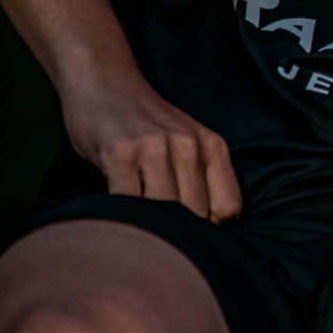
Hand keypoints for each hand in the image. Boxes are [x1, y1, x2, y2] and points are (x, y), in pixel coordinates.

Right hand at [63, 72, 242, 221]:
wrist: (105, 82)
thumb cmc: (145, 124)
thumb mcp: (187, 143)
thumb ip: (200, 179)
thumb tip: (207, 236)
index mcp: (212, 147)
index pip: (227, 209)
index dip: (209, 232)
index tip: (189, 239)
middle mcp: (189, 146)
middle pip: (194, 215)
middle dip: (178, 237)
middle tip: (160, 249)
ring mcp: (155, 148)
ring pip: (163, 211)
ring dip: (150, 232)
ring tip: (139, 238)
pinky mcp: (120, 154)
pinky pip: (127, 202)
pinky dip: (123, 220)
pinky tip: (118, 223)